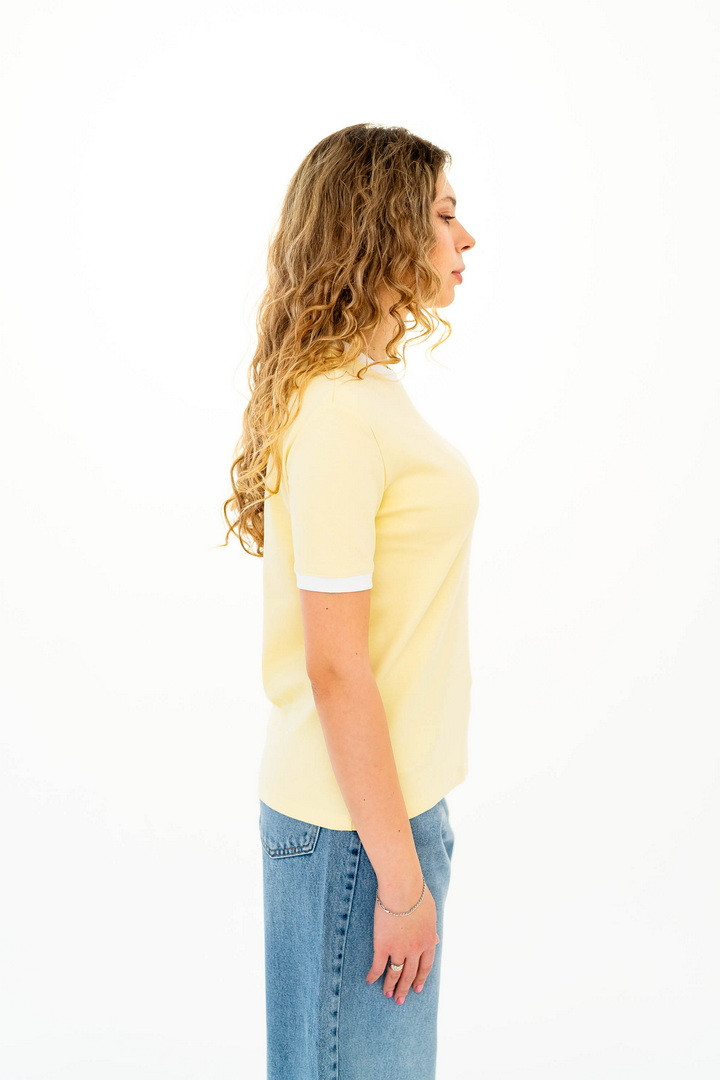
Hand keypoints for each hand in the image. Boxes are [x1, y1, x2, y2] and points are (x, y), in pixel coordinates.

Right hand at [365, 880, 439, 1003]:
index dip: (421, 978)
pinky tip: (370, 981)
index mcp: (428, 941)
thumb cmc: (417, 893)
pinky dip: (374, 975)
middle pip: (410, 974)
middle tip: (400, 1000)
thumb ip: (431, 929)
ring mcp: (399, 949)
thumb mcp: (431, 912)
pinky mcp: (383, 945)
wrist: (403, 888)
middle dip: (405, 988)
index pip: (425, 966)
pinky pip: (378, 965)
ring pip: (395, 973)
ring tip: (387, 994)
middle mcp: (415, 949)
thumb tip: (436, 939)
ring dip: (391, 986)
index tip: (417, 989)